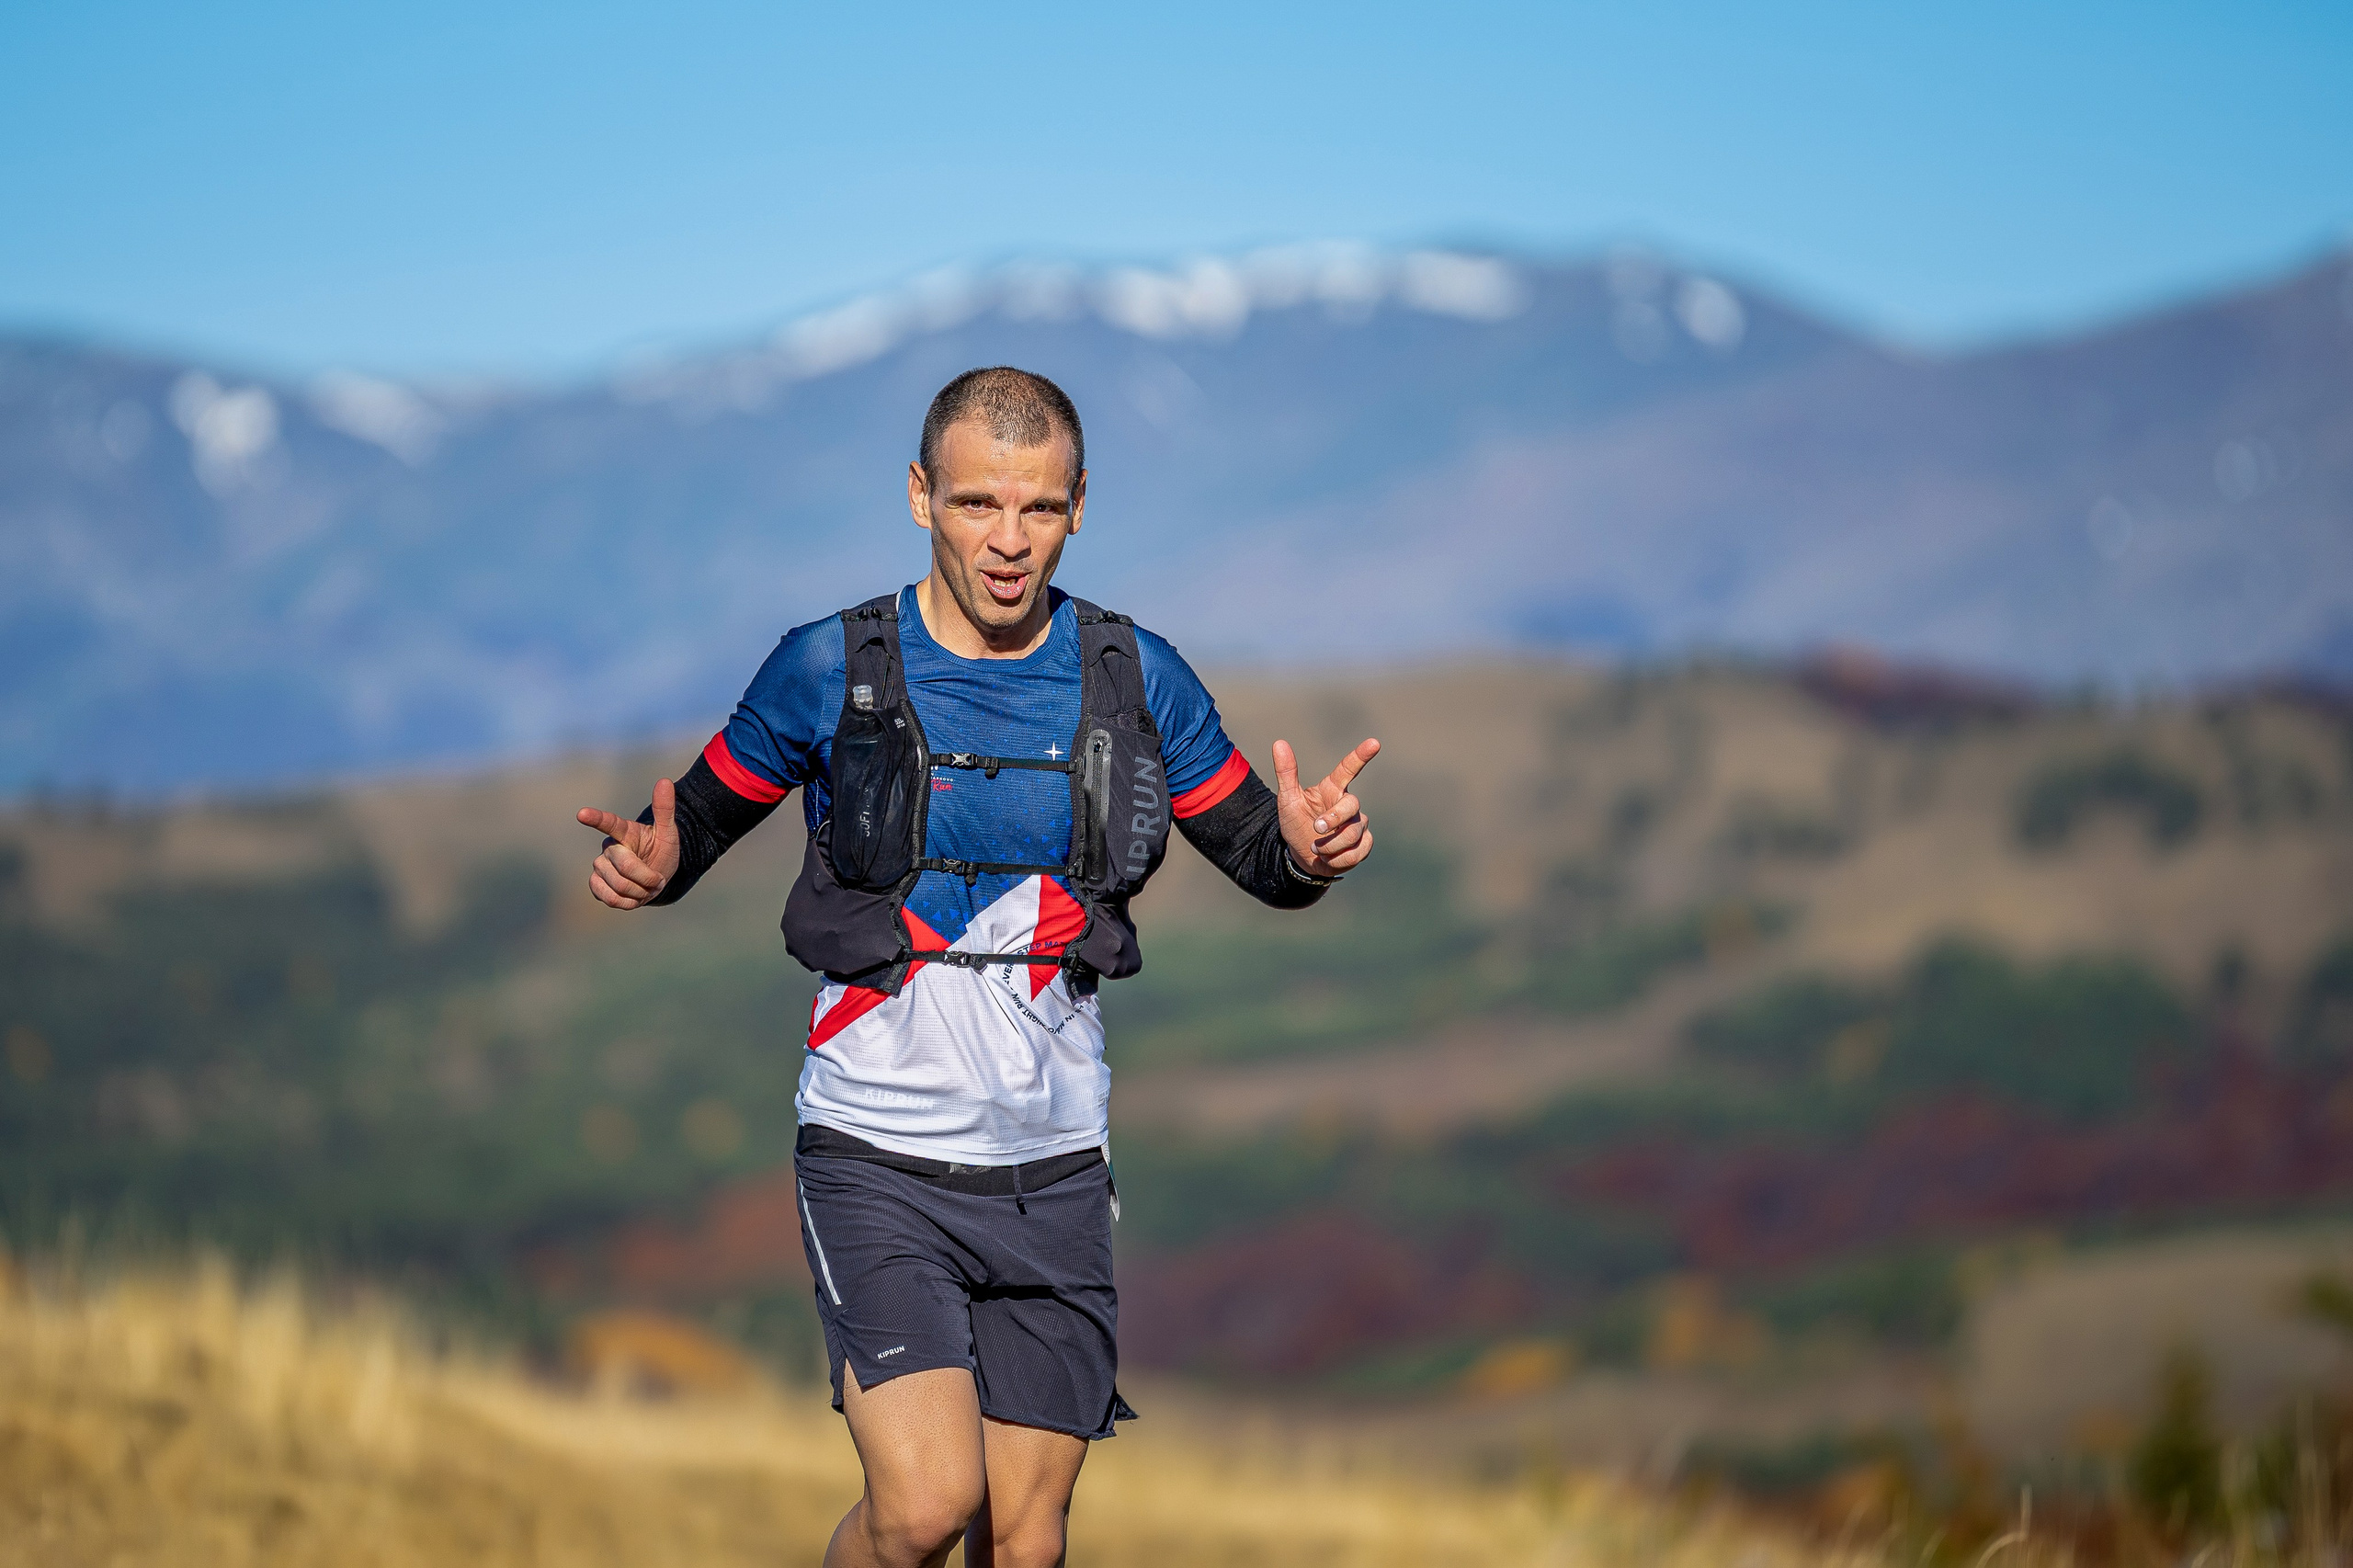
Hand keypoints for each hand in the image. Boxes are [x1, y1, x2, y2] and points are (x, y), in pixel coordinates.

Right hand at [576, 778, 680, 909]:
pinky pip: (608, 897)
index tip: (582, 813)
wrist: (657, 876)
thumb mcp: (669, 831)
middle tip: (659, 878)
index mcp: (625, 831)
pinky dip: (627, 901)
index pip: (609, 822)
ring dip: (639, 890)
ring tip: (647, 886)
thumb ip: (665, 809)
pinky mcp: (596, 885)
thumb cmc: (661, 850)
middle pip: (623, 864)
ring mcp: (600, 866)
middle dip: (646, 875)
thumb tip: (665, 781)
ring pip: (617, 883)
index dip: (596, 818)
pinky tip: (634, 896)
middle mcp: (609, 847)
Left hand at [1272, 736, 1379, 878]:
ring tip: (1316, 848)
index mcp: (1331, 789)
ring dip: (1330, 845)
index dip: (1360, 756)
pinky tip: (1328, 859)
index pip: (1348, 769)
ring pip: (1353, 833)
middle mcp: (1348, 804)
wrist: (1301, 856)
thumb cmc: (1295, 823)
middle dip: (1333, 819)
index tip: (1374, 742)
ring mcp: (1358, 824)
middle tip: (1315, 828)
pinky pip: (1357, 852)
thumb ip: (1286, 773)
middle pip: (1352, 804)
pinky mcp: (1364, 844)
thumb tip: (1279, 742)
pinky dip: (1338, 859)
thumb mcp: (1287, 800)